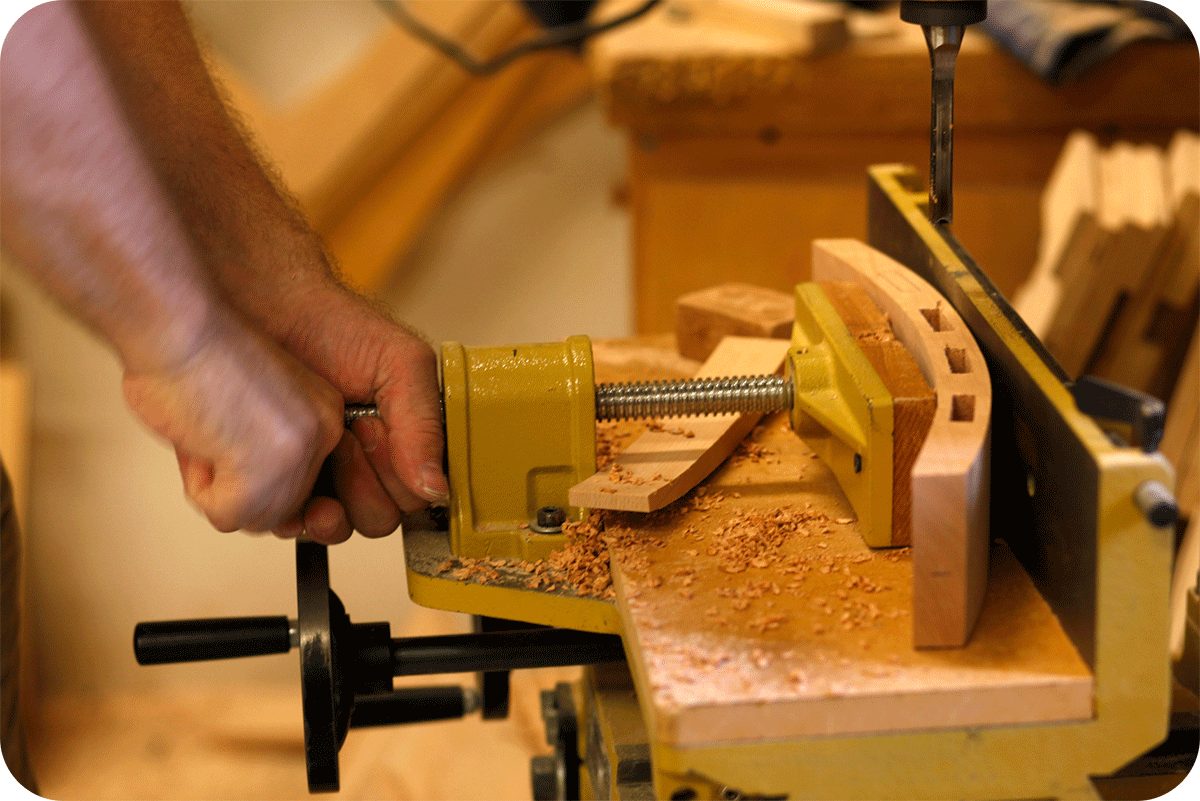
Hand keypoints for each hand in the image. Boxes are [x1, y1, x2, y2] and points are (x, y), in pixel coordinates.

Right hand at [122, 308, 344, 535]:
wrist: (179, 324)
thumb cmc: (195, 354)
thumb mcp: (246, 410)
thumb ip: (254, 456)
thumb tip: (242, 509)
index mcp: (322, 413)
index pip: (296, 483)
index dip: (249, 471)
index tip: (229, 444)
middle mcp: (325, 434)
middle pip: (278, 506)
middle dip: (231, 482)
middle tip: (210, 432)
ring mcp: (303, 456)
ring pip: (252, 516)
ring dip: (213, 483)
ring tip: (206, 429)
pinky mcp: (273, 475)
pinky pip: (227, 516)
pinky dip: (199, 485)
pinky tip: (201, 438)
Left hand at [268, 281, 447, 542]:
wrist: (264, 307)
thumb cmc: (334, 326)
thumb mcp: (401, 363)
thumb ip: (425, 424)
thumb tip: (437, 488)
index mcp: (400, 445)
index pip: (414, 500)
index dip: (397, 478)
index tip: (374, 431)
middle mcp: (361, 468)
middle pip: (375, 521)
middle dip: (362, 486)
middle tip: (344, 436)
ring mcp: (315, 478)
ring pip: (329, 530)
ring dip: (323, 503)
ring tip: (312, 455)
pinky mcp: (268, 480)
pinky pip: (277, 522)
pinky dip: (279, 506)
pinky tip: (278, 473)